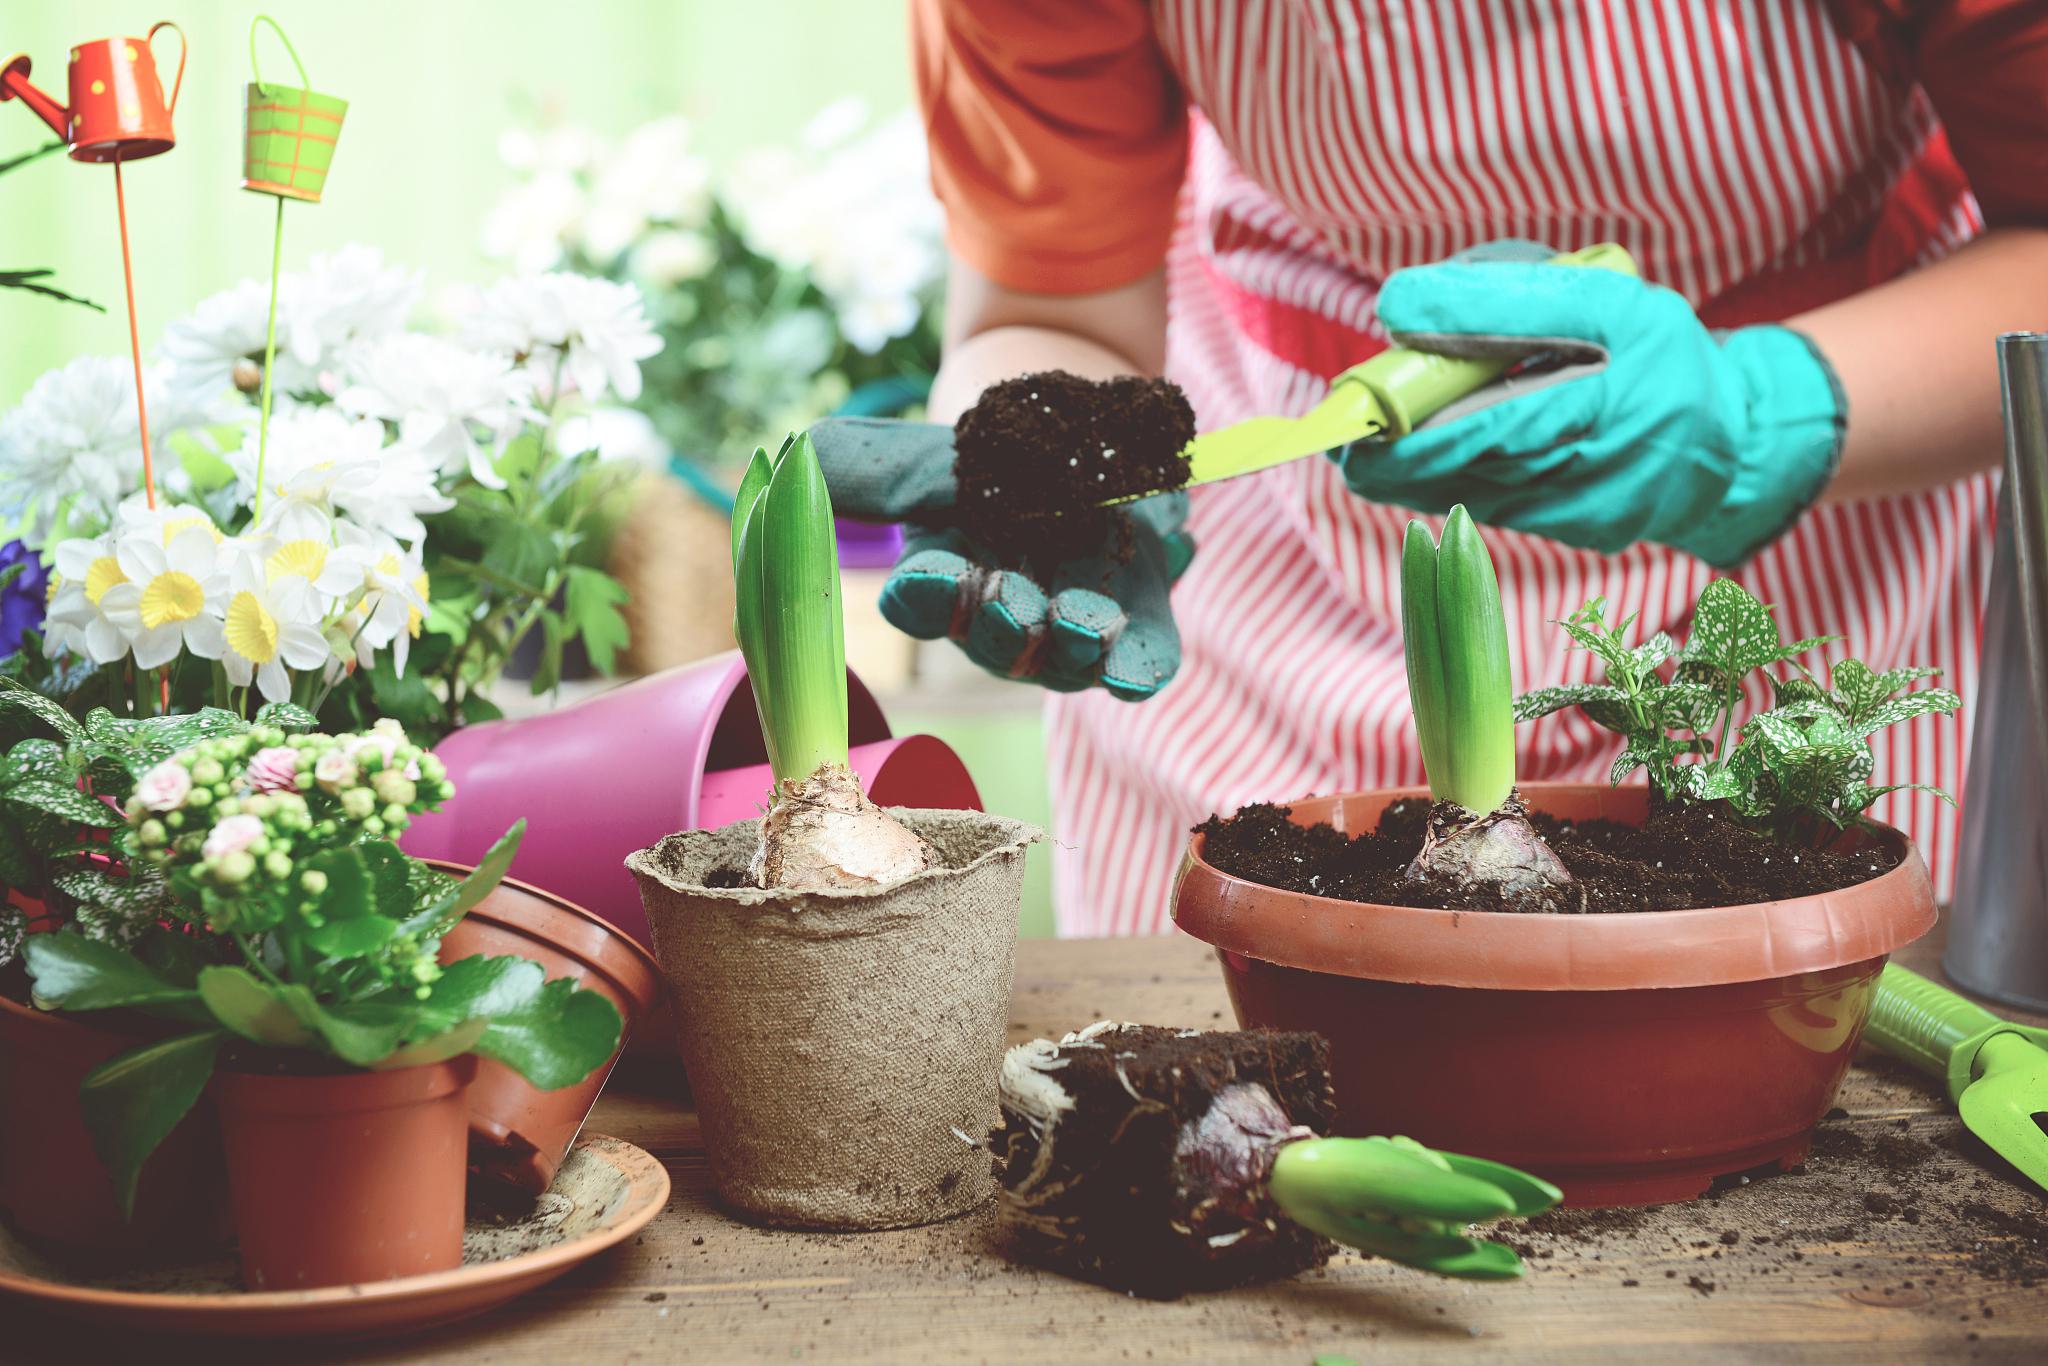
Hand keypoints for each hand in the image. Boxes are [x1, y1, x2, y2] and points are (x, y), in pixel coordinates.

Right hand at [809, 417, 1192, 699]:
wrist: (1092, 445)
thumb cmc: (998, 460)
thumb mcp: (933, 457)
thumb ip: (867, 466)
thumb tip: (794, 454)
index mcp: (944, 581)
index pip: (920, 603)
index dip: (924, 596)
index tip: (928, 578)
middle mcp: (1001, 620)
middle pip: (991, 640)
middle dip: (998, 624)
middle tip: (1010, 598)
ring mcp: (1069, 632)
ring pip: (1061, 661)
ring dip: (1067, 646)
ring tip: (1079, 619)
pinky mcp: (1138, 628)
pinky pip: (1140, 665)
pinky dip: (1136, 669)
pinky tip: (1131, 672)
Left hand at [1334, 251, 1845, 566]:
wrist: (1734, 437)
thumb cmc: (1664, 356)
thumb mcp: (1603, 299)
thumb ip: (1507, 300)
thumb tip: (1400, 305)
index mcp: (1610, 407)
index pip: (1494, 428)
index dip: (1419, 435)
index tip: (1359, 426)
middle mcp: (1599, 477)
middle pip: (1473, 473)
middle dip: (1402, 457)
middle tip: (1347, 438)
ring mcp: (1590, 517)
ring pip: (1478, 497)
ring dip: (1422, 473)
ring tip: (1379, 445)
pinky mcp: (1582, 538)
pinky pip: (1502, 510)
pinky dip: (1461, 483)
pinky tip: (1434, 461)